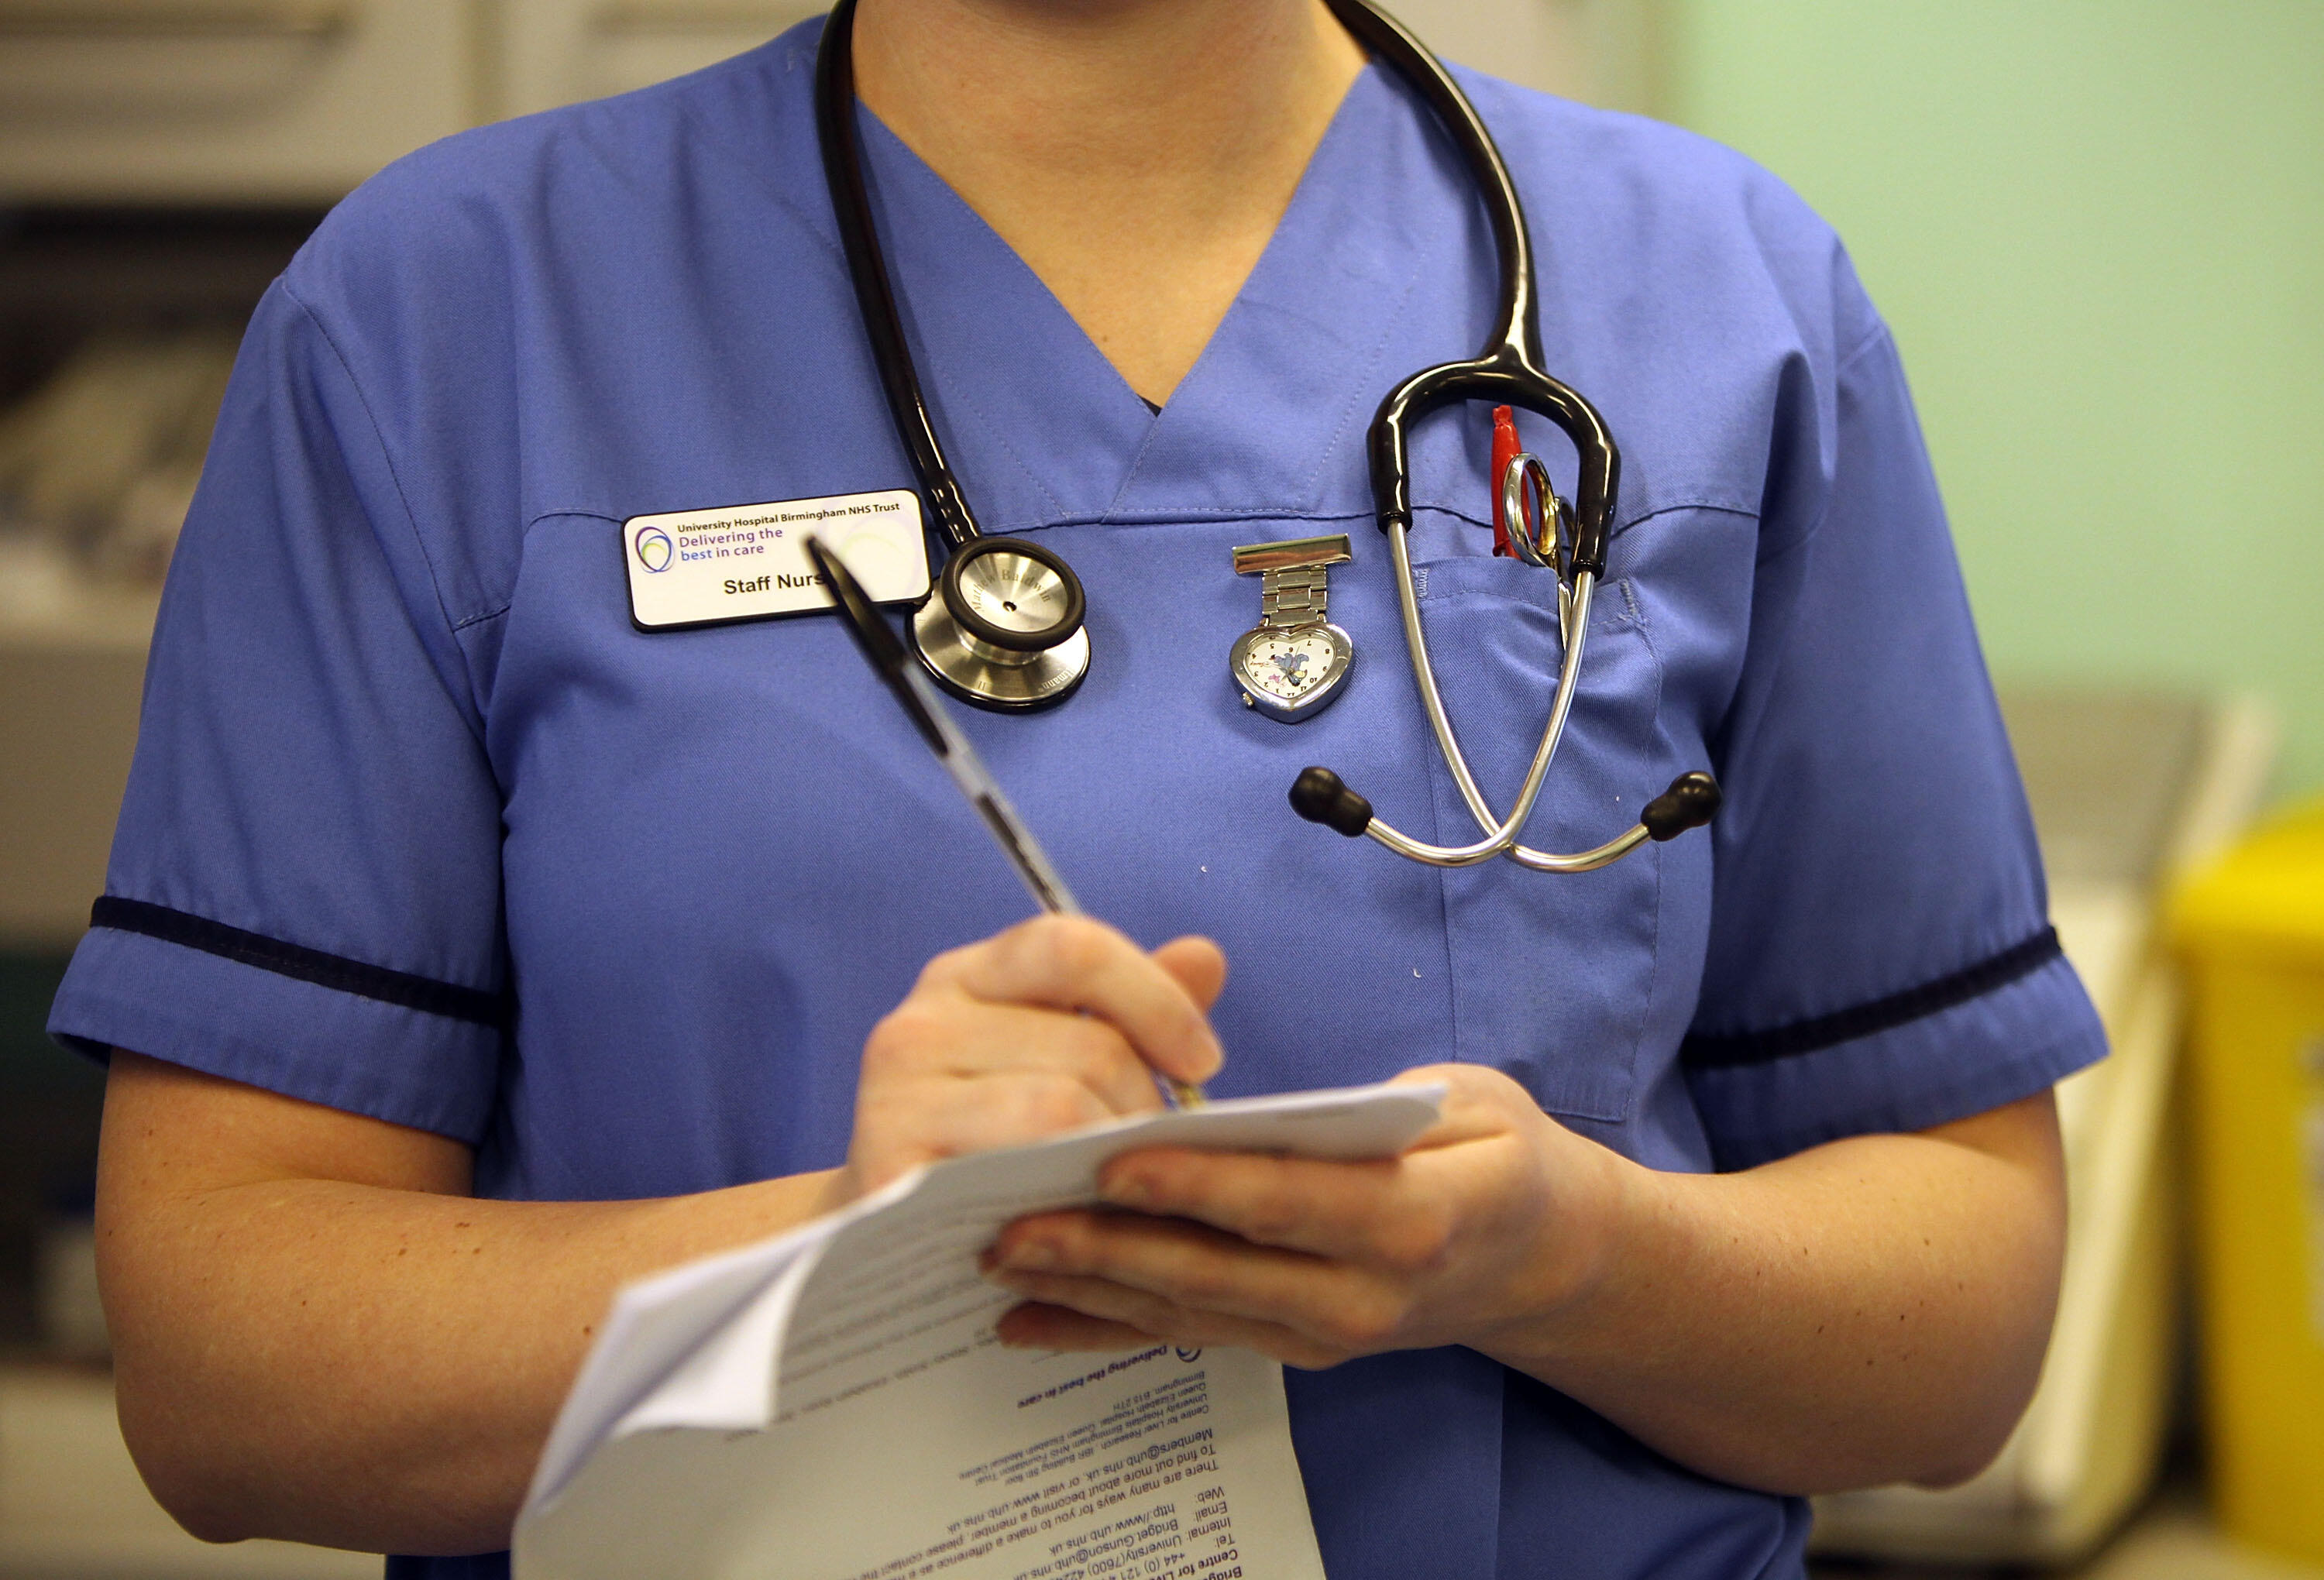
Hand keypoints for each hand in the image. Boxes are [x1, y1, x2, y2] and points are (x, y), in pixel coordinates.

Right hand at [829, 916, 1227, 1205]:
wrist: (888, 1249)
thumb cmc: (993, 1148)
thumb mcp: (1058, 1066)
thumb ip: (1129, 1012)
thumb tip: (1205, 957)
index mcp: (967, 979)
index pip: (1072, 947)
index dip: (1155, 999)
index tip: (1204, 1062)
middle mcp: (920, 1023)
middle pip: (1087, 1044)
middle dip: (1146, 1108)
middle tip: (1159, 1160)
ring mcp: (894, 1095)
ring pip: (1060, 1107)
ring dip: (1116, 1159)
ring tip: (1123, 1193)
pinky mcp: (889, 1169)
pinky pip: (1017, 1170)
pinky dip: (1068, 1199)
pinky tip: (1081, 1223)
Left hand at [980, 1064, 1625, 1369]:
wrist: (1541, 1262)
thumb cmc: (1499, 1157)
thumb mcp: (1474, 1102)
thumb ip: (1384, 1107)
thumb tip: (1279, 1110)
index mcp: (1415, 1218)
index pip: (1291, 1201)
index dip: (1200, 1187)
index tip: (1114, 1162)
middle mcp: (1364, 1295)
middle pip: (1221, 1271)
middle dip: (1110, 1249)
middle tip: (1016, 1223)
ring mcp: (1324, 1332)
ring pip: (1191, 1311)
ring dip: (1089, 1289)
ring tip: (1001, 1259)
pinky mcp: (1293, 1345)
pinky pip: (1188, 1334)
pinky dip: (1105, 1329)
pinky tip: (1029, 1321)